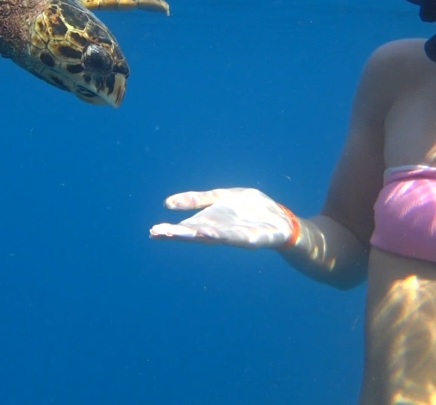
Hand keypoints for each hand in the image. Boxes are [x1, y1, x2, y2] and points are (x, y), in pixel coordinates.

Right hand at [149, 188, 298, 248]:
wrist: (282, 220)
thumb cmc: (251, 210)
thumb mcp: (221, 198)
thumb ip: (197, 200)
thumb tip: (166, 204)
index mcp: (212, 222)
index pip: (188, 227)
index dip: (171, 230)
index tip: (153, 231)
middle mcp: (222, 232)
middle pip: (198, 233)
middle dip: (180, 234)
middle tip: (159, 233)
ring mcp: (240, 235)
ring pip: (218, 237)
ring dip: (202, 236)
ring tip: (187, 232)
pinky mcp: (258, 237)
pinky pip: (241, 237)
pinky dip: (228, 237)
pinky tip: (215, 234)